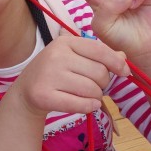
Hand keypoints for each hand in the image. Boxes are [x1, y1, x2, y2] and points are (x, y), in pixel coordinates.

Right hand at [13, 33, 128, 116]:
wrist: (26, 90)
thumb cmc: (55, 72)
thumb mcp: (74, 57)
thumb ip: (98, 55)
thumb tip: (123, 58)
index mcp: (65, 42)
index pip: (99, 50)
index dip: (116, 62)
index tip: (124, 72)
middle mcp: (56, 56)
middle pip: (99, 72)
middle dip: (103, 83)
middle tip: (93, 86)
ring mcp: (49, 76)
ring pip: (92, 90)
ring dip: (96, 97)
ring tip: (86, 96)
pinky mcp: (44, 96)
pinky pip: (81, 105)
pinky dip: (89, 107)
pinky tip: (86, 104)